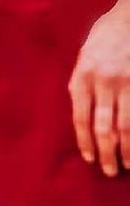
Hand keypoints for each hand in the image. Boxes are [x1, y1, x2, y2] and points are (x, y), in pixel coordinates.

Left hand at [69, 0, 129, 176]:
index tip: (88, 158)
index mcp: (83, 76)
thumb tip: (81, 113)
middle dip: (106, 153)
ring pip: (127, 126)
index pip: (81, 118)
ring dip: (128, 150)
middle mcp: (104, 82)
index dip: (85, 141)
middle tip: (109, 170)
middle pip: (104, 128)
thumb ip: (81, 82)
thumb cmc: (106, 35)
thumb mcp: (85, 55)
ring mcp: (126, 83)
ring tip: (128, 165)